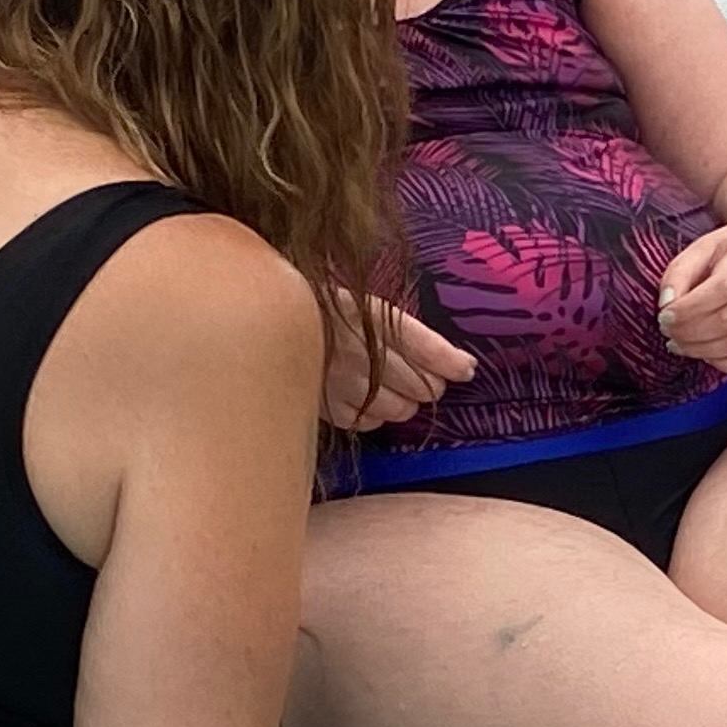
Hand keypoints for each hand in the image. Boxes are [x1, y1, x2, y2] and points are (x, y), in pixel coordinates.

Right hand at [320, 298, 474, 431]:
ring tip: (385, 386)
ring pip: (399, 410)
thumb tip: (463, 366)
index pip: (424, 346)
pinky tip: (361, 397)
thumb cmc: (319, 310)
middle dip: (426, 384)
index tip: (465, 369)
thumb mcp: (361, 305)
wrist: (261, 326)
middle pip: (419, 385)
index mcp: (367, 315)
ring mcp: (339, 381)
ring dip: (401, 402)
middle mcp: (357, 350)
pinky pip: (367, 422)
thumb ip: (409, 334)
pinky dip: (371, 413)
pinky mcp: (323, 406)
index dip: (450, 362)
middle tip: (419, 377)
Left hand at [659, 218, 726, 373]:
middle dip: (690, 333)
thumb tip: (667, 302)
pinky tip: (708, 354)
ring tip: (682, 344)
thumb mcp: (705, 246)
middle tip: (670, 332)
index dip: (689, 308)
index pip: (723, 288)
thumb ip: (681, 271)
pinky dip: (726, 364)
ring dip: (703, 350)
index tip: (666, 316)